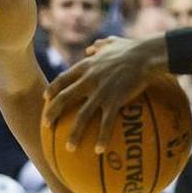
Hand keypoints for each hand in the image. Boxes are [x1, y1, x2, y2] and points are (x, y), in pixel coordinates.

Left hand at [44, 37, 162, 152]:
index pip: (63, 79)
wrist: (146, 55)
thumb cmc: (132, 48)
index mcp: (86, 67)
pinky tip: (99, 150)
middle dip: (53, 113)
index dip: (52, 89)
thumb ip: (98, 46)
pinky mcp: (115, 101)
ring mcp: (100, 92)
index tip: (45, 98)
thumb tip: (91, 49)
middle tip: (46, 125)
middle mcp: (89, 80)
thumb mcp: (111, 42)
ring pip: (82, 116)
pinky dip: (101, 137)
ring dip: (74, 133)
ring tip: (69, 148)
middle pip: (64, 99)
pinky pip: (106, 123)